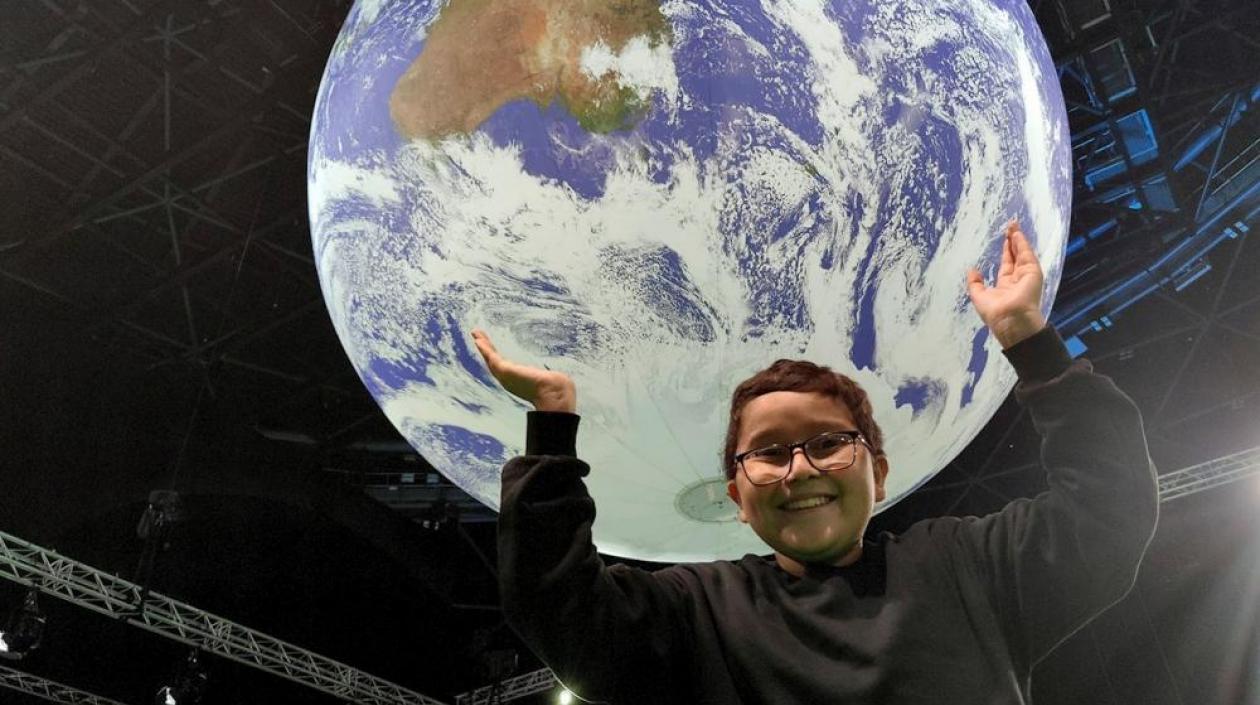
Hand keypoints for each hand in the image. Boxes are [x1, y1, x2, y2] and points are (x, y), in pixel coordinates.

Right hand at [471, 329, 576, 412]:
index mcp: (517, 381)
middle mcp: (508, 380)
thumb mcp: (548, 380)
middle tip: (478, 338)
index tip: (491, 350)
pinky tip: (478, 339)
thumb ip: (548, 378)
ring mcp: (504, 376)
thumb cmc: (555, 389)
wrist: (553, 393)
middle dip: (486, 349)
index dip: (496, 358)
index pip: (504, 367)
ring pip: (489, 358)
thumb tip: (561, 379)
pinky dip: (484, 347)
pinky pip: (491, 356)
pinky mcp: (504, 370)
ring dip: (483, 345)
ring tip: (476, 333)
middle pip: (492, 362)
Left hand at [966, 220, 1046, 348]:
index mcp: (1006, 285)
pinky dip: (1022, 244)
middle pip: (1015, 255)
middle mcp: (1018, 279)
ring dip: (1018, 239)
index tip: (1004, 238)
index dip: (1005, 251)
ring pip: (1022, 253)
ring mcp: (1027, 275)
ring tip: (1013, 225)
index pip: (1007, 264)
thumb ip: (975, 283)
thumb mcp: (979, 297)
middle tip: (1010, 226)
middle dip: (1012, 241)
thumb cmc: (995, 313)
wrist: (1010, 321)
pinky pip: (1027, 255)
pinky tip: (1017, 234)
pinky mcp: (1033, 273)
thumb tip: (971, 270)